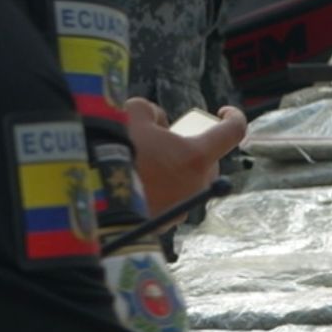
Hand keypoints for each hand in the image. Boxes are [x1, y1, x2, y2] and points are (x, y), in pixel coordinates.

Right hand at [122, 98, 244, 217]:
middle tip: (166, 142)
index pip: (233, 132)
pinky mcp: (171, 221)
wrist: (97, 194)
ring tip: (150, 164)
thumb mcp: (132, 116)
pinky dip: (165, 190)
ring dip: (178, 170)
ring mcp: (187, 205)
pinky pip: (174, 199)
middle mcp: (199, 184)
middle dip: (193, 147)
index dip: (233, 117)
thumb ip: (149, 110)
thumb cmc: (119, 153)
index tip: (223, 113)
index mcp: (197, 157)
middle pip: (209, 160)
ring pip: (191, 181)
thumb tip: (157, 120)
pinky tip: (143, 184)